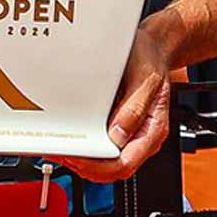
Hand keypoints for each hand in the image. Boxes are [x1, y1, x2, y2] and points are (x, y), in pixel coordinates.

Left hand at [53, 24, 172, 182]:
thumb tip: (118, 134)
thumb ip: (134, 108)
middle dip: (86, 167)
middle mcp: (141, 137)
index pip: (124, 163)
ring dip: (84, 160)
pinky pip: (103, 145)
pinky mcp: (119, 126)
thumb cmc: (150, 60)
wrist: (154, 48)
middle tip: (61, 154)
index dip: (97, 166)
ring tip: (62, 150)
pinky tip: (74, 140)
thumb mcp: (145, 79)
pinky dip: (87, 148)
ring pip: (107, 161)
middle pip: (113, 169)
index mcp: (152, 130)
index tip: (76, 157)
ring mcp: (130, 133)